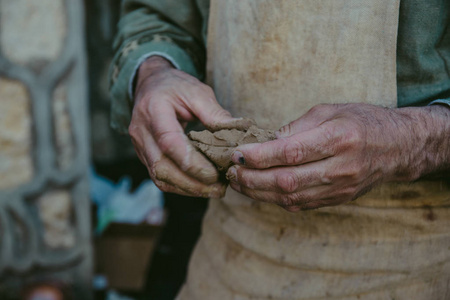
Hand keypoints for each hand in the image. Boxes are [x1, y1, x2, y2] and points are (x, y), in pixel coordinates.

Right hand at [129, 56, 249, 197]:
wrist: (151, 83)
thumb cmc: (175, 86)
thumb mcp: (198, 92)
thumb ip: (215, 113)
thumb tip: (238, 134)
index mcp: (154, 110)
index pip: (170, 143)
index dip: (192, 163)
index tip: (215, 174)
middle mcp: (141, 131)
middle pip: (162, 167)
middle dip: (192, 183)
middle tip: (219, 188)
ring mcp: (139, 146)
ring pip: (159, 177)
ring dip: (187, 189)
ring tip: (213, 190)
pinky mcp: (143, 156)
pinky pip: (159, 177)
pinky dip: (180, 186)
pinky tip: (199, 186)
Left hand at [226, 103, 449, 210]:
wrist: (398, 146)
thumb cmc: (362, 121)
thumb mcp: (330, 110)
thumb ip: (296, 127)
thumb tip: (265, 142)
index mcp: (338, 138)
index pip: (291, 152)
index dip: (259, 156)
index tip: (237, 154)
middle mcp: (340, 167)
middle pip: (287, 180)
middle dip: (252, 179)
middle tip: (231, 172)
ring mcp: (340, 188)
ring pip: (291, 197)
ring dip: (259, 192)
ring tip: (238, 183)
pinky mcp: (338, 199)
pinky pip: (301, 204)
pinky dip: (276, 199)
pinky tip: (259, 191)